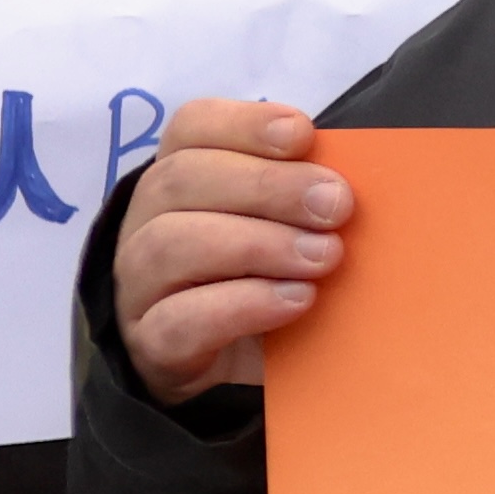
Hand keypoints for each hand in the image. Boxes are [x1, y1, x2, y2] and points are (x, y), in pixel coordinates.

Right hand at [110, 97, 348, 403]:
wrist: (232, 370)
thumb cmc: (270, 279)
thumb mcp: (293, 231)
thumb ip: (311, 200)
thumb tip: (354, 182)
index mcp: (182, 179)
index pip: (189, 129)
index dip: (243, 124)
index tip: (303, 135)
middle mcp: (147, 223)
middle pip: (180, 181)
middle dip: (266, 186)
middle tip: (336, 205)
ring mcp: (140, 286)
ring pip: (170, 246)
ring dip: (257, 244)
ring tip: (323, 258)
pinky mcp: (150, 345)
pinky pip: (177, 320)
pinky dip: (241, 305)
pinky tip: (296, 300)